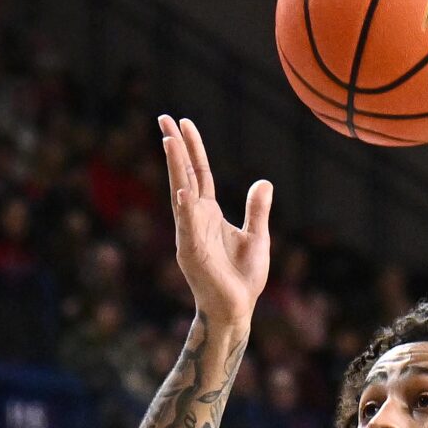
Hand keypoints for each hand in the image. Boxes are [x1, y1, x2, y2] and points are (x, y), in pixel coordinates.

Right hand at [158, 115, 272, 324]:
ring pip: (181, 194)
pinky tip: (182, 191)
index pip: (198, 173)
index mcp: (209, 214)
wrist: (237, 310)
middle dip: (175, 147)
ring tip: (169, 142)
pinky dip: (184, 209)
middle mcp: (195, 219)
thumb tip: (263, 181)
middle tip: (164, 118)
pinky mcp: (192, 253)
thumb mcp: (257, 236)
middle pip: (184, 175)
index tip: (183, 123)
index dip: (192, 148)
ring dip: (175, 168)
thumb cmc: (243, 278)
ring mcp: (190, 235)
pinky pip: (187, 227)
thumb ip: (257, 209)